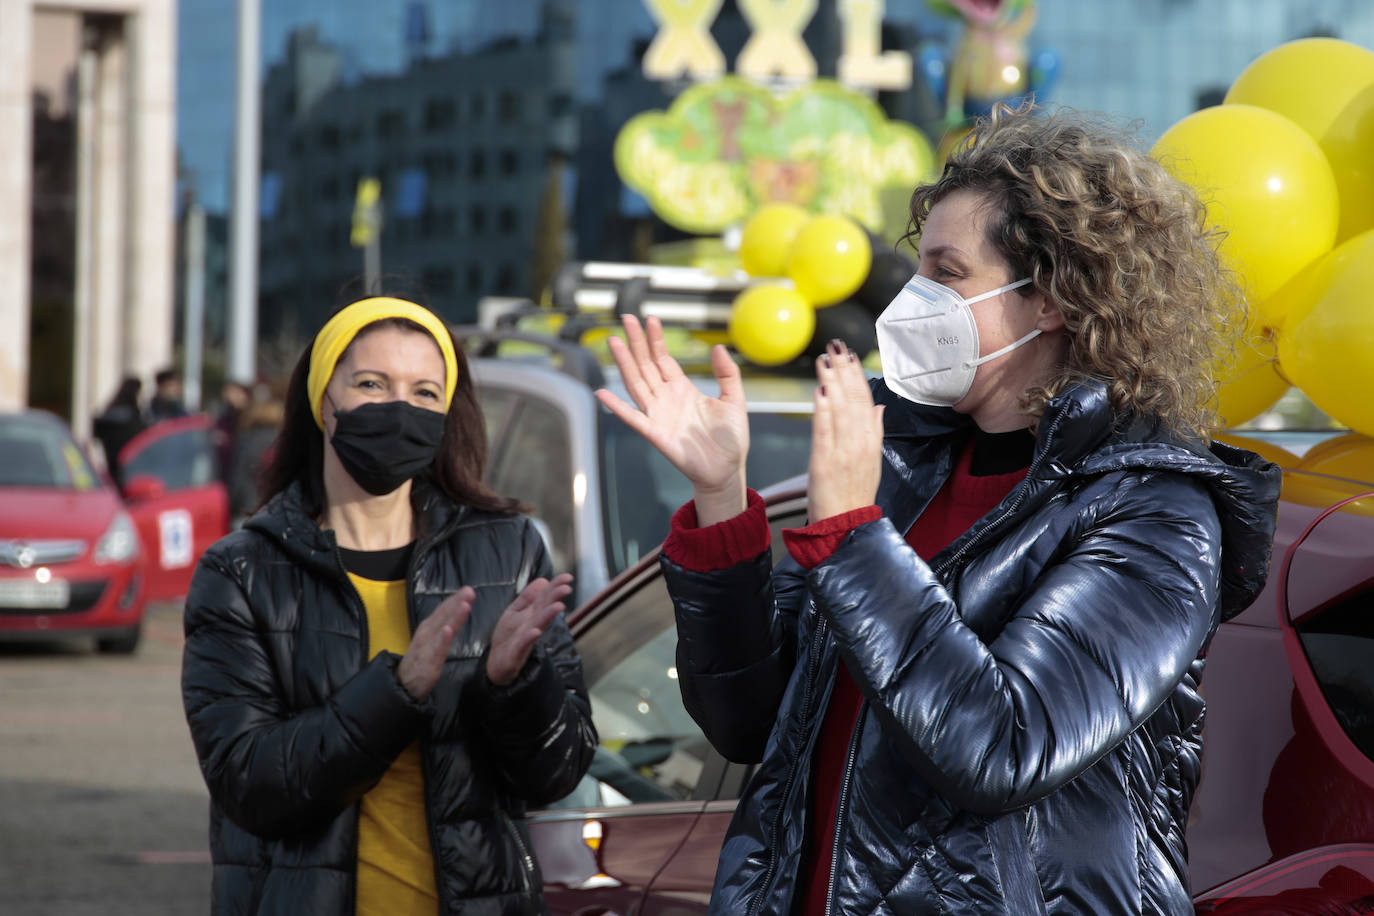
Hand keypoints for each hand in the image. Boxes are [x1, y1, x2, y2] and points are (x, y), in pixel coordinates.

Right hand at [398, 587, 473, 699]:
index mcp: (429, 628)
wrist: (402, 686)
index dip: (455, 599)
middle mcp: (426, 633)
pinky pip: (436, 649)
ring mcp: (426, 646)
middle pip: (443, 615)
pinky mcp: (427, 662)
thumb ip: (442, 628)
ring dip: (453, 616)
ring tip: (464, 605)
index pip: (443, 610)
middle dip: (456, 602)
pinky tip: (448, 630)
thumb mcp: (432, 641)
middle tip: (469, 590)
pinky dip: (442, 639)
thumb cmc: (420, 662)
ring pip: (441, 628)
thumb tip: (455, 616)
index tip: (467, 589)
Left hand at [487, 573, 573, 686]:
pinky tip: (535, 631)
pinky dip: (529, 639)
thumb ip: (528, 597)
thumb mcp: (515, 612)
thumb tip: (543, 580)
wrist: (496, 663)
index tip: (568, 577)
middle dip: (555, 599)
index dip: (555, 587)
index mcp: (532, 614)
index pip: (545, 598)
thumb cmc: (509, 636)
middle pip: (544, 610)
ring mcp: (525, 640)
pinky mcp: (515, 654)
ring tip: (558, 606)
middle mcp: (532, 625)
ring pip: (538, 626)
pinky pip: (522, 646)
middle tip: (567, 588)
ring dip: (548, 616)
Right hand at [595, 315, 749, 524]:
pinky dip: (617, 407)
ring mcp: (659, 415)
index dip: (656, 339)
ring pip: (637, 384)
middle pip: (646, 365)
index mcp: (683, 390)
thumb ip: (727, 374)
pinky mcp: (655, 434)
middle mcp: (667, 399)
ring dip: (624, 363)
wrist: (727, 470)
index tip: (650, 319)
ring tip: (614, 341)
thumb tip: (718, 347)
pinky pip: (633, 418)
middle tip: (627, 317)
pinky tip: (602, 393)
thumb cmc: (731, 439)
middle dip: (636, 342)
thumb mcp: (734, 400)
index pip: (664, 359)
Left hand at [808, 340, 884, 521]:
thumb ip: (873, 431)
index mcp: (870, 441)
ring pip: (840, 410)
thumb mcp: (872, 461)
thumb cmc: (854, 495)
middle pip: (853, 399)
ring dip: (832, 382)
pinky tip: (820, 392)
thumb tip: (877, 407)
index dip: (856, 376)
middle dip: (843, 370)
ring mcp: (844, 452)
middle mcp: (860, 443)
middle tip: (835, 347)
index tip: (849, 355)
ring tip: (825, 360)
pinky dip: (823, 411)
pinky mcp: (825, 462)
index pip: (864, 400)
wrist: (846, 525)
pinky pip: (825, 432)